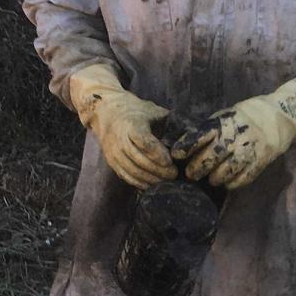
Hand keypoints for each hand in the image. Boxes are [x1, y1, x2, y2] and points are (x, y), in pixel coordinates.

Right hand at [68, 63, 176, 189]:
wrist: (105, 110)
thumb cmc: (136, 110)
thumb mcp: (152, 110)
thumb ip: (169, 121)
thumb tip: (190, 133)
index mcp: (131, 123)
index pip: (143, 141)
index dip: (158, 153)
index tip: (171, 161)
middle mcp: (119, 138)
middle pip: (138, 159)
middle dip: (158, 170)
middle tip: (174, 175)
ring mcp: (113, 151)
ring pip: (131, 170)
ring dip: (150, 179)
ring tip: (166, 182)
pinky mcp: (111, 161)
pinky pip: (125, 176)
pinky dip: (139, 182)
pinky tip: (152, 185)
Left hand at [171, 76, 295, 189]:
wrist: (280, 116)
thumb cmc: (246, 117)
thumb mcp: (226, 116)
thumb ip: (209, 130)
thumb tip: (185, 146)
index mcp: (224, 122)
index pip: (201, 135)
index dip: (187, 145)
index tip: (177, 154)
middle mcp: (235, 136)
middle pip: (212, 156)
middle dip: (198, 168)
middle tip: (192, 174)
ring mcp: (249, 149)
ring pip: (227, 170)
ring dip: (215, 178)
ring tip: (211, 179)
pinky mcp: (261, 161)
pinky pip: (244, 177)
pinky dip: (233, 183)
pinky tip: (228, 183)